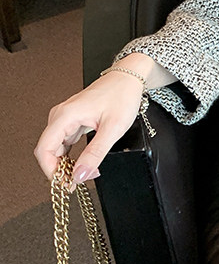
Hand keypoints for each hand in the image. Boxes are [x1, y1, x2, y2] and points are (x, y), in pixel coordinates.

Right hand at [34, 69, 144, 186]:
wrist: (128, 79)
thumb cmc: (122, 96)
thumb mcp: (112, 129)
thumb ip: (95, 153)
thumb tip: (80, 174)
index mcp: (65, 115)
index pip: (44, 149)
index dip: (50, 171)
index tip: (64, 184)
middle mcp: (60, 116)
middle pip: (47, 150)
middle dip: (60, 170)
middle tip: (78, 182)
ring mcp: (65, 118)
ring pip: (56, 148)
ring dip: (66, 164)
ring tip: (83, 174)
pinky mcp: (72, 121)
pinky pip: (64, 143)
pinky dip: (71, 156)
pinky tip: (82, 164)